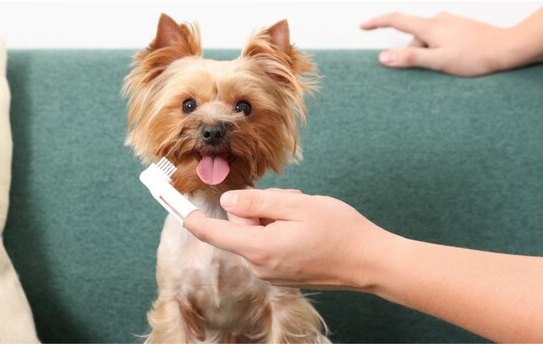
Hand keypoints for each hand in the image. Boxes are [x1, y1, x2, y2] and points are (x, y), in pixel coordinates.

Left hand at [184, 189, 401, 290]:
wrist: (370, 262)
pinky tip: (307, 229)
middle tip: (291, 202)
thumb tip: (229, 203)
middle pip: (240, 227)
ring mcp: (273, 272)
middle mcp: (261, 266)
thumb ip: (257, 204)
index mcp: (259, 248)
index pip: (214, 233)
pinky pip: (270, 244)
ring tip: (304, 216)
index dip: (191, 216)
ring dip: (274, 218)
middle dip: (260, 208)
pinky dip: (282, 231)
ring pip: (257, 233)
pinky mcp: (284, 273)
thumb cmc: (339, 231)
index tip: (172, 204)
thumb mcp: (295, 206)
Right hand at [361, 12, 513, 76]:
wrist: (508, 49)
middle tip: (431, 71)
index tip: (363, 26)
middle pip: (414, 36)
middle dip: (414, 53)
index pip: (396, 20)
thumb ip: (410, 58)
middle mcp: (439, 19)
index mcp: (430, 27)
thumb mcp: (438, 62)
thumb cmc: (475, 57)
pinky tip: (456, 61)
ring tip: (449, 67)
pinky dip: (440, 50)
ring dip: (430, 54)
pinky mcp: (461, 27)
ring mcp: (451, 22)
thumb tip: (383, 56)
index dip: (377, 23)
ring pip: (428, 39)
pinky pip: (441, 39)